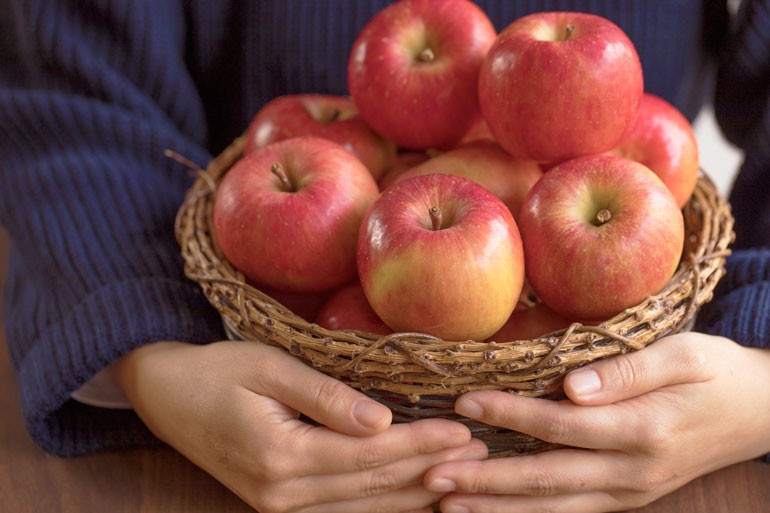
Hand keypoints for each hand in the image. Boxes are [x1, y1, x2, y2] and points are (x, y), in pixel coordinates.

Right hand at [114, 340, 487, 512]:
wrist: (166, 395)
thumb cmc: (218, 371)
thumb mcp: (269, 369)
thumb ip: (326, 398)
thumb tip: (382, 421)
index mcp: (282, 456)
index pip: (370, 454)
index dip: (420, 443)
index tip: (464, 429)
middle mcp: (283, 494)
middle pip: (373, 485)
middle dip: (428, 469)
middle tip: (481, 456)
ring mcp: (279, 507)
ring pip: (363, 507)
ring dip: (413, 493)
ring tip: (461, 478)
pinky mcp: (279, 505)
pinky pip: (342, 511)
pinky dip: (381, 504)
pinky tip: (412, 495)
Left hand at [424, 332, 769, 512]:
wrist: (760, 413)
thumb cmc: (718, 372)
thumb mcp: (684, 356)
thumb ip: (627, 372)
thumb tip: (572, 386)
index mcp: (643, 430)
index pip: (559, 426)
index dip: (508, 416)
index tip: (464, 404)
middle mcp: (633, 472)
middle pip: (546, 478)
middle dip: (485, 479)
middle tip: (433, 475)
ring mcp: (630, 491)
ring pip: (553, 507)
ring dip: (498, 507)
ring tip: (447, 504)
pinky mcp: (627, 496)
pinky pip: (570, 511)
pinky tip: (494, 511)